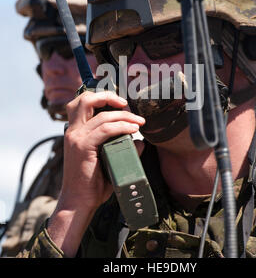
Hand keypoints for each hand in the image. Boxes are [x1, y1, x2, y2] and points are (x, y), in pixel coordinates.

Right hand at [47, 91, 144, 256]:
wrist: (79, 202)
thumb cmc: (92, 182)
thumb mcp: (107, 160)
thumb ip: (120, 149)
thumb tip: (140, 142)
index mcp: (75, 131)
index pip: (83, 103)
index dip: (102, 97)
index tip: (122, 104)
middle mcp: (73, 131)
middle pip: (85, 99)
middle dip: (108, 96)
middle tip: (126, 105)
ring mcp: (76, 138)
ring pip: (101, 114)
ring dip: (124, 115)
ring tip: (139, 122)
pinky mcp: (83, 147)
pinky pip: (105, 130)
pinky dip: (122, 127)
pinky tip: (133, 130)